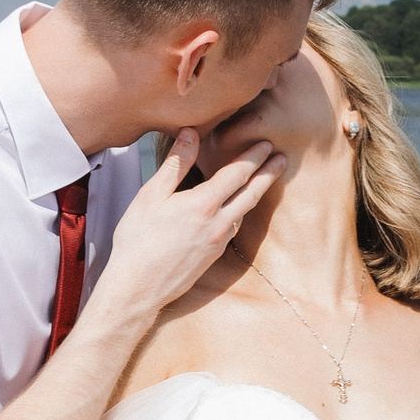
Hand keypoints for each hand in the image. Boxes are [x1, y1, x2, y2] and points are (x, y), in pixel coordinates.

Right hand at [89, 129, 285, 322]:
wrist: (138, 287)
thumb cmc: (138, 240)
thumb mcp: (151, 195)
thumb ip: (176, 163)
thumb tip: (190, 132)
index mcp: (204, 204)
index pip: (237, 173)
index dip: (253, 156)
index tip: (266, 144)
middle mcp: (218, 224)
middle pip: (252, 193)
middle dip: (268, 174)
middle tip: (282, 159)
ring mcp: (218, 242)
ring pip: (244, 212)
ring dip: (256, 194)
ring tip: (262, 181)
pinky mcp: (213, 256)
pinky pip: (233, 229)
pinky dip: (239, 213)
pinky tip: (235, 210)